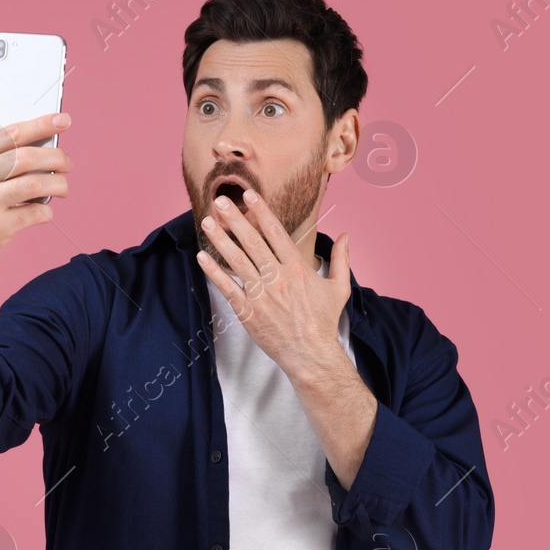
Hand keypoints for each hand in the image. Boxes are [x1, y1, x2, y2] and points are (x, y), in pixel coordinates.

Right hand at [0, 90, 71, 284]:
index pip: (10, 133)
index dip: (41, 124)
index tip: (64, 119)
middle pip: (26, 157)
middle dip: (56, 157)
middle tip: (68, 162)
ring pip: (34, 184)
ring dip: (58, 184)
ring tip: (64, 186)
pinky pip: (34, 213)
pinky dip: (47, 210)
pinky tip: (46, 209)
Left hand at [197, 189, 351, 380]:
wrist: (310, 354)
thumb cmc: (324, 321)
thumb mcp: (339, 287)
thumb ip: (341, 258)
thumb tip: (347, 235)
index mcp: (297, 268)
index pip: (276, 233)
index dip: (261, 211)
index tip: (249, 195)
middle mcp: (278, 278)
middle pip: (252, 241)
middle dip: (234, 219)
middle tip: (219, 202)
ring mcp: (261, 295)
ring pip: (236, 261)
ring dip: (220, 240)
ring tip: (207, 222)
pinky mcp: (248, 312)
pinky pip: (227, 287)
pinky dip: (213, 271)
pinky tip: (202, 257)